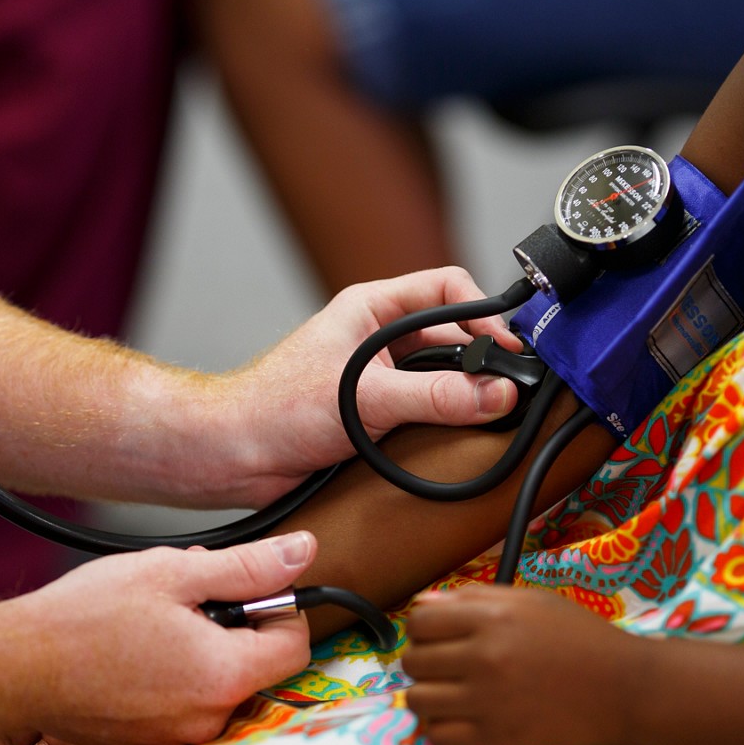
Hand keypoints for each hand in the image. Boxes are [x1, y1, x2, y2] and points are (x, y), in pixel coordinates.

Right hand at [0, 531, 316, 744]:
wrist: (15, 666)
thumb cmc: (85, 618)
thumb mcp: (174, 572)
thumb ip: (247, 566)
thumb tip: (301, 552)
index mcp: (224, 675)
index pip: (295, 645)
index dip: (280, 608)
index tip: (248, 587)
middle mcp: (206, 718)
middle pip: (252, 665)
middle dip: (230, 625)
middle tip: (185, 596)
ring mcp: (173, 735)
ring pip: (212, 682)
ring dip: (196, 649)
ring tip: (151, 621)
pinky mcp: (143, 742)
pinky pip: (177, 703)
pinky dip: (167, 676)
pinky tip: (132, 651)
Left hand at [219, 267, 521, 505]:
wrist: (238, 456)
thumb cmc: (274, 408)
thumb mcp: (365, 397)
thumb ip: (435, 396)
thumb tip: (494, 394)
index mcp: (371, 308)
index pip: (446, 288)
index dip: (481, 313)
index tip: (504, 349)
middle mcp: (379, 339)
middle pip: (453, 338)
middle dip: (478, 363)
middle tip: (505, 392)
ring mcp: (380, 378)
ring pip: (443, 379)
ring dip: (462, 398)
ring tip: (482, 418)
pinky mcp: (378, 416)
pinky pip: (428, 414)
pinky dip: (445, 426)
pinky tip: (454, 440)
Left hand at [403, 585, 644, 744]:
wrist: (627, 689)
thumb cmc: (580, 638)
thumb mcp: (530, 601)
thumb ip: (473, 597)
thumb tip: (423, 606)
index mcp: (491, 619)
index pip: (418, 622)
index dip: (423, 628)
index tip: (438, 636)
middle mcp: (484, 658)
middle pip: (413, 661)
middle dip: (426, 660)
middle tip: (448, 665)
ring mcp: (488, 702)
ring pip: (417, 701)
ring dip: (428, 695)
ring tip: (451, 693)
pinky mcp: (496, 739)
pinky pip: (437, 737)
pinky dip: (441, 728)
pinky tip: (462, 718)